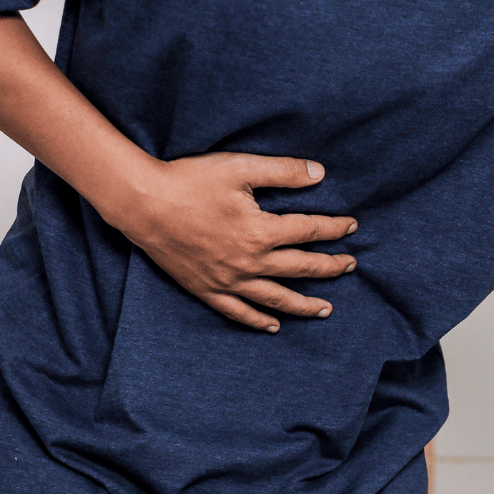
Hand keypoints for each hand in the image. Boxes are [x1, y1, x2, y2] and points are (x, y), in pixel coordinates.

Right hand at [104, 152, 358, 331]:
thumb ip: (282, 172)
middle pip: (301, 268)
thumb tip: (320, 174)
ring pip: (277, 298)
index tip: (352, 226)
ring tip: (327, 309)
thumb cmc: (189, 181)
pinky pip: (238, 312)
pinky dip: (258, 321)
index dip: (334, 228)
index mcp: (261, 231)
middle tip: (350, 266)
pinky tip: (275, 326)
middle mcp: (250, 262)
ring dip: (305, 305)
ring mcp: (228, 280)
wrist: (142, 204)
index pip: (310, 231)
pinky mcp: (207, 289)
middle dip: (330, 267)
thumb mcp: (240, 167)